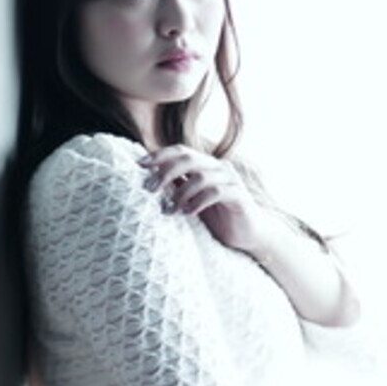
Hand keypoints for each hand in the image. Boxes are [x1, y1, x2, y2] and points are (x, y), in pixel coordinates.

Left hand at [138, 145, 272, 254]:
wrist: (248, 235)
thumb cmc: (215, 216)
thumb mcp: (190, 199)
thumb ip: (175, 185)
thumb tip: (146, 178)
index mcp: (204, 165)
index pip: (180, 151)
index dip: (159, 155)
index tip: (138, 164)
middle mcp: (218, 167)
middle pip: (188, 159)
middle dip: (164, 172)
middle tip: (149, 189)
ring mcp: (231, 180)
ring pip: (200, 176)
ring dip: (180, 193)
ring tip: (169, 210)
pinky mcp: (239, 196)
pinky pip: (216, 192)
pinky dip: (198, 201)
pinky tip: (188, 213)